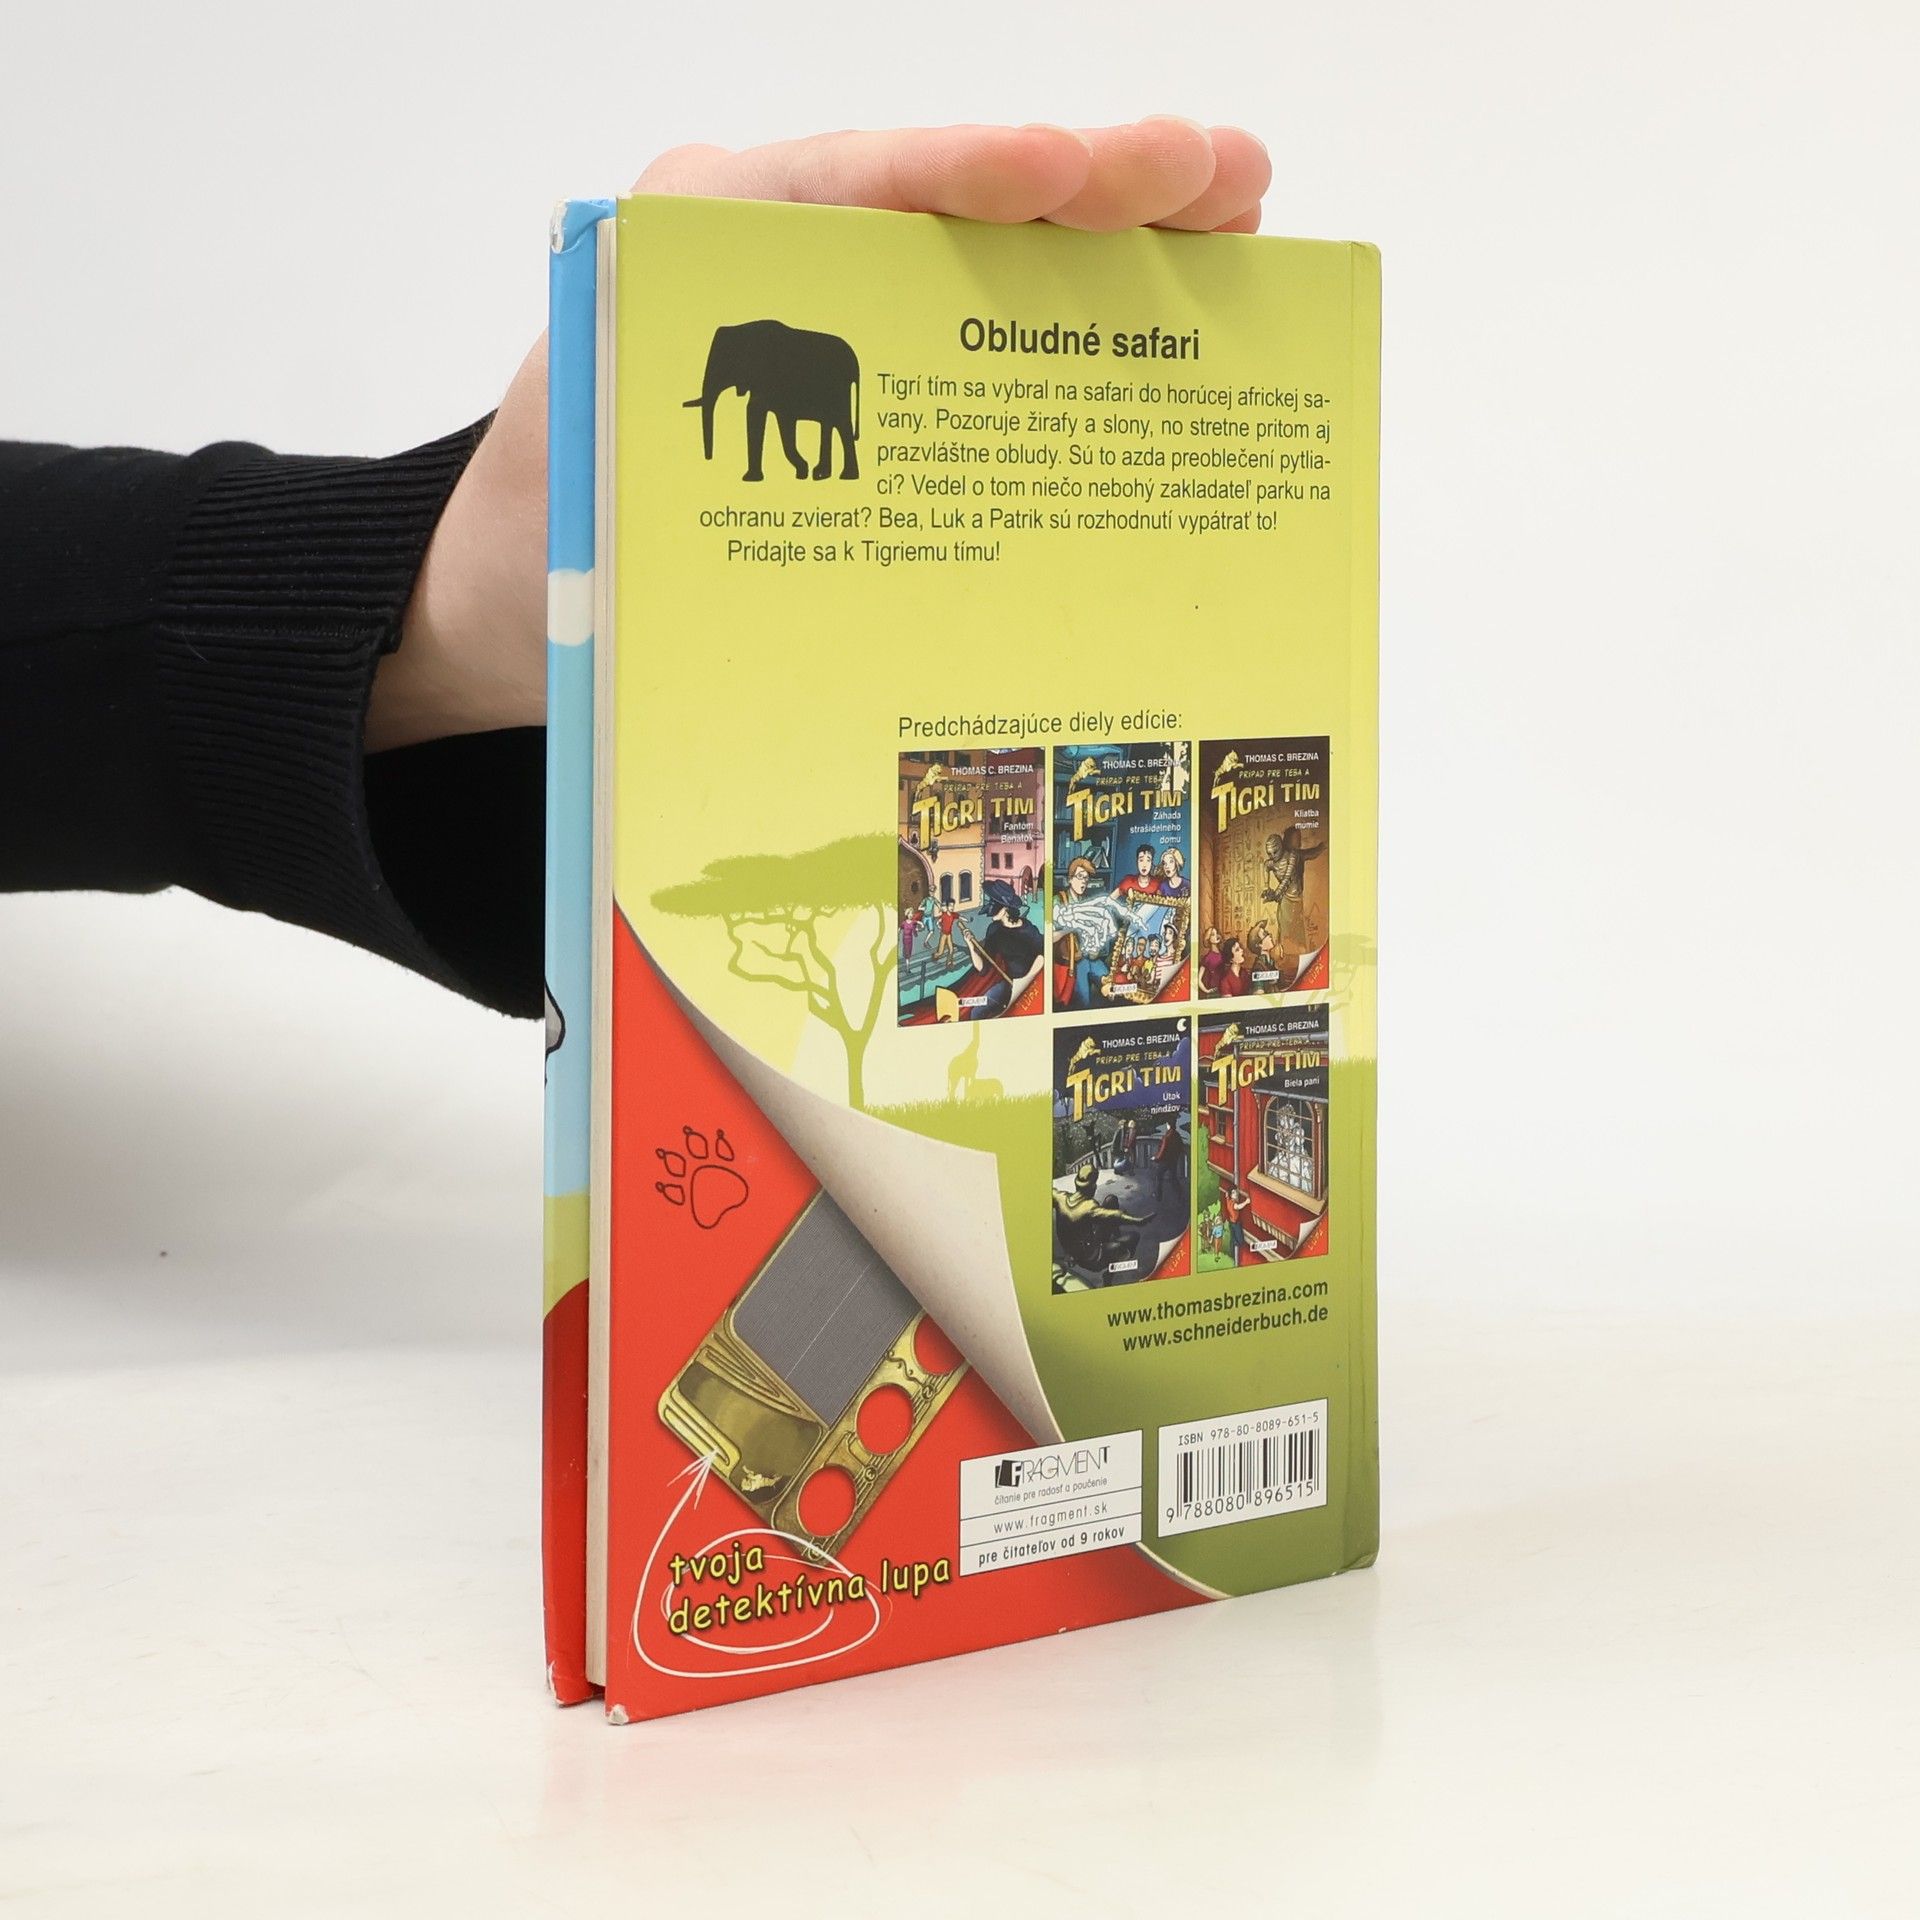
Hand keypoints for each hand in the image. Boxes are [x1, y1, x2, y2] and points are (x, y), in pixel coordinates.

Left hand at [371, 119, 1270, 750]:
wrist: (509, 599)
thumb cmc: (544, 542)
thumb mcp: (593, 478)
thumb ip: (689, 448)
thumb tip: (823, 474)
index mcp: (703, 246)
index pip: (855, 182)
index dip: (969, 173)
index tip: (1069, 172)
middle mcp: (784, 259)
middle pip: (953, 201)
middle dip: (1094, 183)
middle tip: (1225, 179)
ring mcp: (837, 319)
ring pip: (989, 264)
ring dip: (1113, 248)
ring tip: (1236, 227)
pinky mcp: (870, 388)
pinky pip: (982, 346)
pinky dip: (1074, 332)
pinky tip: (1161, 331)